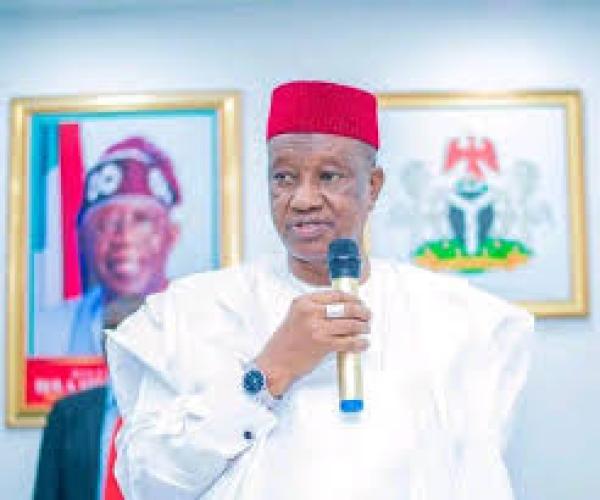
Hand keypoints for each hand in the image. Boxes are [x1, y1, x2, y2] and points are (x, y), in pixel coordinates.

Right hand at [255, 290, 370, 395]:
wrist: (276, 362)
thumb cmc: (286, 342)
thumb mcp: (297, 316)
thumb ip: (316, 309)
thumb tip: (343, 307)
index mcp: (304, 302)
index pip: (335, 295)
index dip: (352, 298)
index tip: (359, 302)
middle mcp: (310, 312)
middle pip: (346, 307)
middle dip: (362, 311)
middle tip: (367, 315)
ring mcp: (317, 328)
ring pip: (350, 324)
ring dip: (363, 327)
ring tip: (366, 329)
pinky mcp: (323, 344)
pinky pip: (348, 341)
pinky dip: (359, 342)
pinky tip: (363, 343)